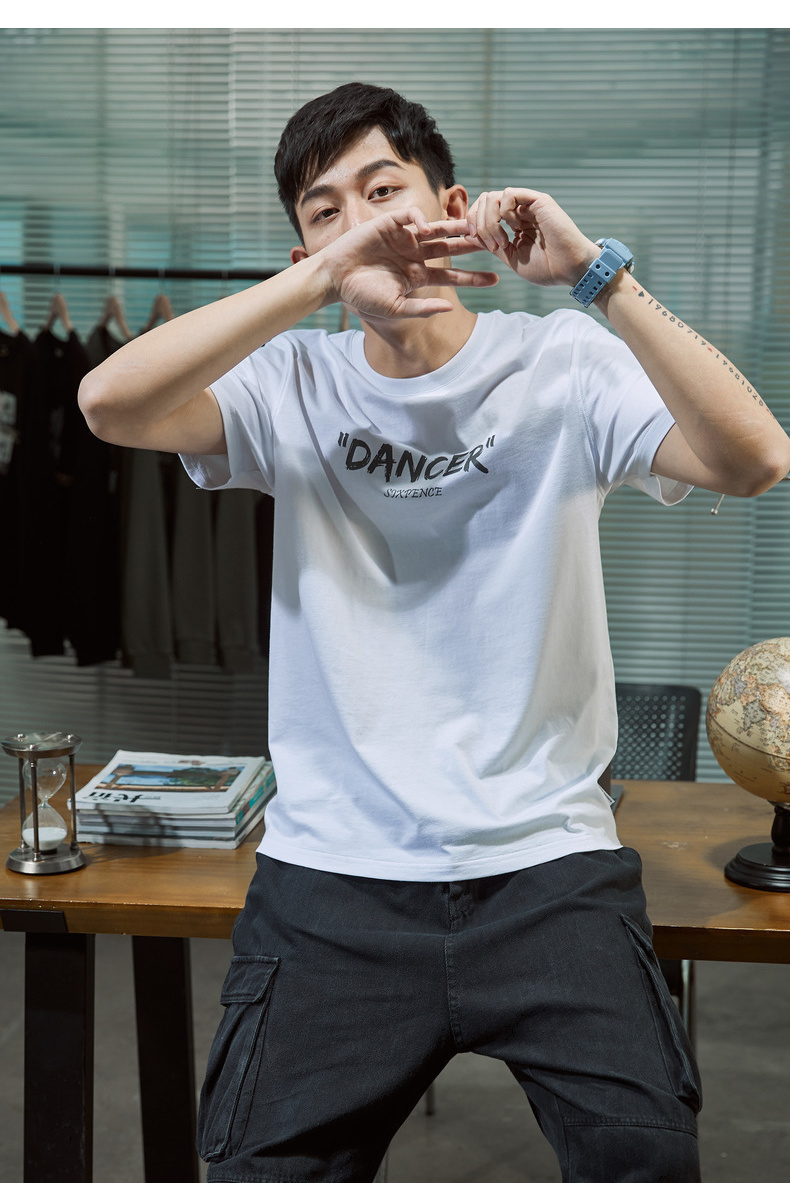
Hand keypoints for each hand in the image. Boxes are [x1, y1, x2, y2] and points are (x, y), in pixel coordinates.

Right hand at [317, 207, 498, 319]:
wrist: (335, 279)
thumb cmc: (362, 296)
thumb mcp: (395, 308)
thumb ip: (422, 308)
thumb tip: (449, 309)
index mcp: (418, 276)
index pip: (452, 276)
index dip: (473, 278)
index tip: (495, 281)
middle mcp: (415, 255)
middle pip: (450, 249)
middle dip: (471, 246)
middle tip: (493, 244)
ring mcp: (404, 239)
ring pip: (436, 230)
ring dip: (454, 227)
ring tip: (472, 226)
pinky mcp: (390, 224)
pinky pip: (412, 216)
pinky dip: (420, 219)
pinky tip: (424, 229)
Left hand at [466, 188, 597, 287]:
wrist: (570, 270)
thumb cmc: (547, 268)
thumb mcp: (510, 258)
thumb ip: (491, 244)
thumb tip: (468, 232)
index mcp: (513, 224)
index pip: (482, 211)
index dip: (472, 223)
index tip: (475, 241)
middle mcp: (519, 212)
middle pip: (484, 201)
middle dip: (477, 221)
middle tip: (488, 244)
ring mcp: (528, 205)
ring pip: (493, 197)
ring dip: (489, 221)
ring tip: (500, 242)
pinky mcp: (538, 201)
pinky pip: (509, 193)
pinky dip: (503, 211)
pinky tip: (512, 229)